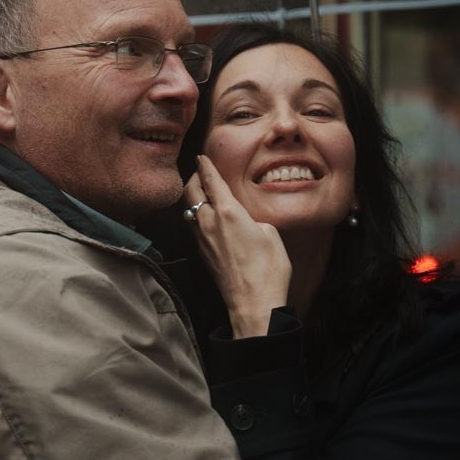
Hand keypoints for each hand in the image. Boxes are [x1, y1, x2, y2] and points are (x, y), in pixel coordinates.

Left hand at [184, 155, 291, 337]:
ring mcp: (203, 240)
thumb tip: (247, 222)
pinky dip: (197, 217)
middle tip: (200, 172)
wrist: (254, 303)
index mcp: (227, 211)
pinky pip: (194, 228)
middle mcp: (209, 222)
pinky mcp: (203, 255)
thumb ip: (254, 220)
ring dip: (193, 198)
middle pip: (190, 192)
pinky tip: (207, 220)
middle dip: (194, 178)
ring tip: (202, 194)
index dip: (205, 165)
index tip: (201, 157)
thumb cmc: (268, 269)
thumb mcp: (270, 233)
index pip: (210, 180)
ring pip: (188, 210)